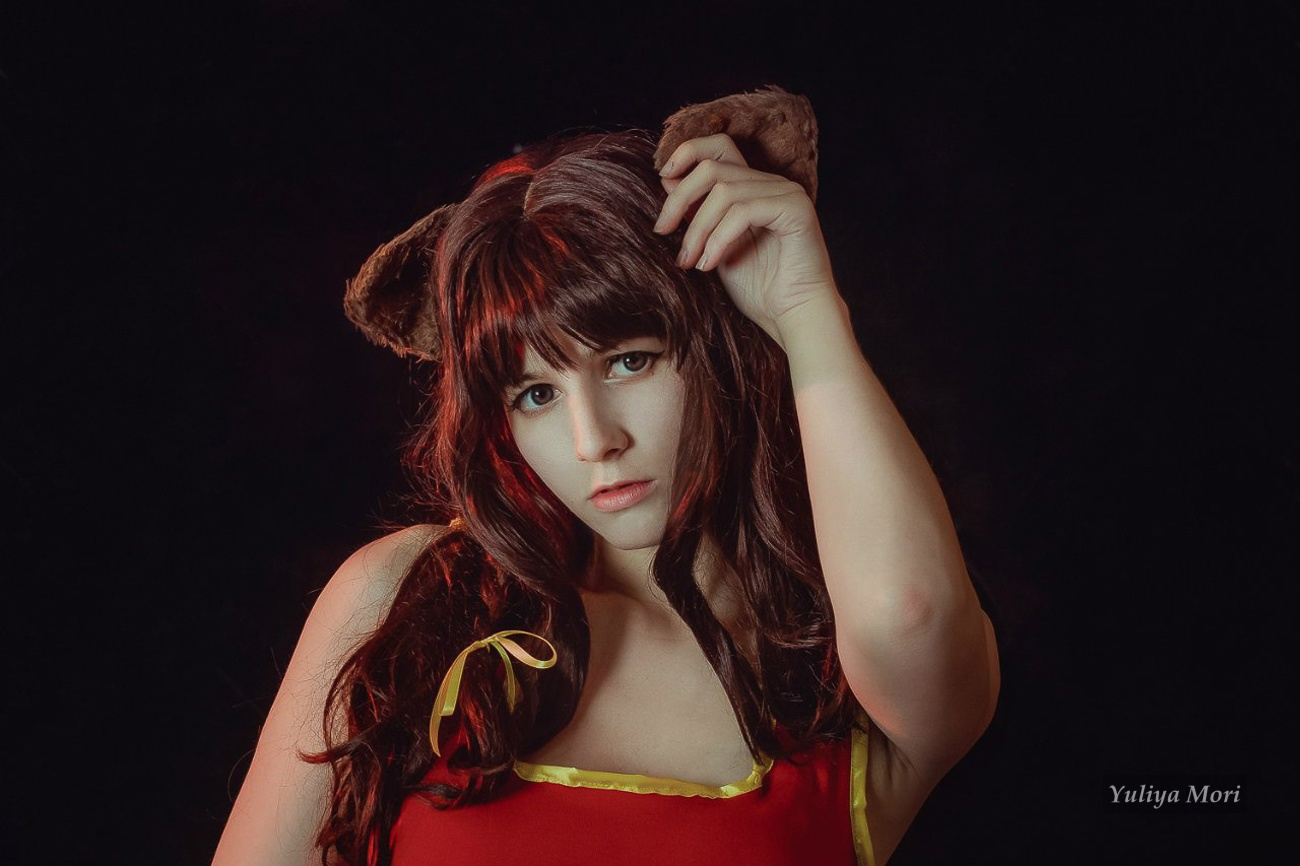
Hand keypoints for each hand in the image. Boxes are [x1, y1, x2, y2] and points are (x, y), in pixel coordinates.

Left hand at [653, 134, 839, 348]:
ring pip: (723, 192)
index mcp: (753, 187)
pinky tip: (709, 264)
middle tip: (661, 232)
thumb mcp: (713, 247)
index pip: (719, 146)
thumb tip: (667, 179)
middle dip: (679, 200)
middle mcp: (771, 184)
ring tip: (689, 262)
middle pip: (712, 168)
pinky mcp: (795, 210)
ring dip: (697, 229)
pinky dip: (718, 238)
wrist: (793, 318)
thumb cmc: (758, 290)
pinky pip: (743, 211)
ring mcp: (786, 193)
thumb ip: (696, 214)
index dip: (687, 153)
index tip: (662, 180)